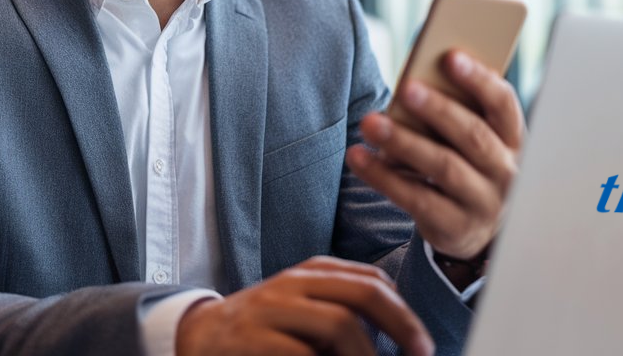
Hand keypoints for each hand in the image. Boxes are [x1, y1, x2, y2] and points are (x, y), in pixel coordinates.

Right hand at [175, 256, 432, 355]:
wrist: (200, 337)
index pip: (371, 279)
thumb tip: (403, 336)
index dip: (404, 312)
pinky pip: (303, 354)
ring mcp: (272, 309)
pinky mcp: (253, 339)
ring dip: (366, 355)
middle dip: (402, 325)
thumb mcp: (305, 310)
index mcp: (311, 274)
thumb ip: (344, 310)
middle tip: (421, 354)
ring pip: (339, 322)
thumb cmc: (265, 330)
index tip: (422, 345)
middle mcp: (293, 283)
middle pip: (362, 292)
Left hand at [348, 50, 522, 263]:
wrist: (477, 229)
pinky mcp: (453, 227)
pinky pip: (415, 198)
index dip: (479, 80)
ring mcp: (482, 202)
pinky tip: (359, 157)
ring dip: (404, 142)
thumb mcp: (472, 139)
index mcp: (512, 139)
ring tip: (370, 122)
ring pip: (443, 167)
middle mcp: (505, 172)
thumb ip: (457, 111)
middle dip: (438, 109)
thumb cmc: (466, 165)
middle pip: (473, 135)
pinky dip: (383, 176)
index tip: (450, 56)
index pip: (503, 104)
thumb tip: (416, 81)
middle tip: (405, 88)